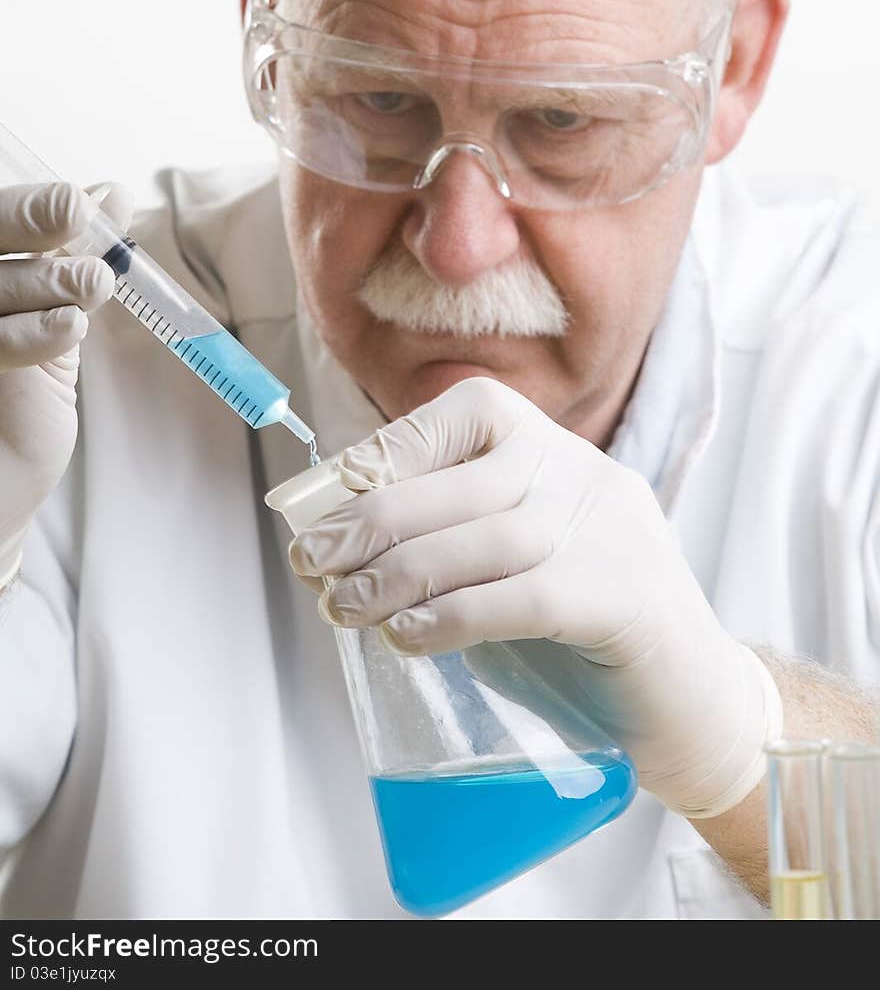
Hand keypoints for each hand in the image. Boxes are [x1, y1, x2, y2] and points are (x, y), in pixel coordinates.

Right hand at [0, 181, 132, 587]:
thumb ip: (72, 259)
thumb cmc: (16, 403)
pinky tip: (68, 326)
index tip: (82, 204)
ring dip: (42, 277)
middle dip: (26, 219)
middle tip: (77, 213)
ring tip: (93, 283)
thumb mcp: (51, 324)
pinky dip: (29, 332)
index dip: (29, 206)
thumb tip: (113, 195)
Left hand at [289, 376, 781, 817]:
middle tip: (312, 562)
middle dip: (376, 519)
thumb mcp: (506, 563)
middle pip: (469, 481)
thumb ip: (442, 540)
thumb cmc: (575, 629)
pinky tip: (406, 636)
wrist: (690, 702)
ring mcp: (613, 532)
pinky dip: (452, 615)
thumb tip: (334, 541)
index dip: (391, 449)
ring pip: (490, 536)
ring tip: (343, 607)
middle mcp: (587, 474)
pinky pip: (524, 596)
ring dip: (400, 573)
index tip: (324, 500)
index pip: (472, 410)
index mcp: (557, 449)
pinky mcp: (624, 599)